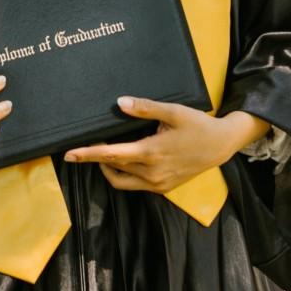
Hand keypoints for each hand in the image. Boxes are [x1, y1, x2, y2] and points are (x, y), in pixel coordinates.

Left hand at [63, 96, 268, 193]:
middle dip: (94, 159)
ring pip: (121, 181)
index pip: (111, 154)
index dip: (88, 154)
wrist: (221, 145)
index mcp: (151, 152)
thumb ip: (144, 107)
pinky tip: (123, 160)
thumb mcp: (173, 111)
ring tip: (104, 152)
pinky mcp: (163, 188)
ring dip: (108, 168)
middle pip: (112, 167)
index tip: (69, 155)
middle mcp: (152, 172)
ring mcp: (157, 184)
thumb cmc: (197, 125)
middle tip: (83, 147)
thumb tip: (119, 103)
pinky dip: (123, 174)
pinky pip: (134, 185)